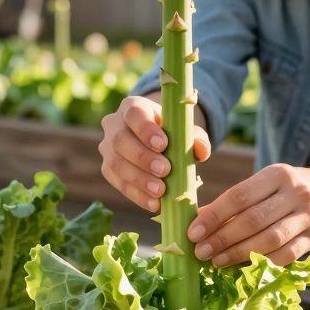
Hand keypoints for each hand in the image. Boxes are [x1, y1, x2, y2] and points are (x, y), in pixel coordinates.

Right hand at [99, 94, 210, 212]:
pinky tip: (154, 203)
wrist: (156, 141)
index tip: (163, 144)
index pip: (133, 114)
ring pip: (116, 164)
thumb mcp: (185, 130)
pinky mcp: (108, 170)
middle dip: (142, 157)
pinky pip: (119, 183)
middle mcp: (113, 125)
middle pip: (120, 140)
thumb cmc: (171, 132)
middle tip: (164, 170)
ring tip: (160, 191)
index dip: (145, 129)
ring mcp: (107, 148)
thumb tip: (201, 150)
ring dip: (139, 179)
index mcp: (132, 107)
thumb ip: (196, 137)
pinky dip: (138, 195)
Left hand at [188, 163, 309, 266]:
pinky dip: (262, 262)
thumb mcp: (264, 184)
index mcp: (277, 175)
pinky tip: (243, 267)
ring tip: (217, 261)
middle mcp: (295, 194)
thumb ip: (235, 201)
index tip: (194, 232)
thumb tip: (200, 219)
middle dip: (222, 238)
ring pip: (269, 240)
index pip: (240, 196)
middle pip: (253, 220)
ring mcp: (308, 217)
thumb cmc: (287, 188)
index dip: (214, 216)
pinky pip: (286, 255)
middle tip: (201, 251)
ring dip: (238, 253)